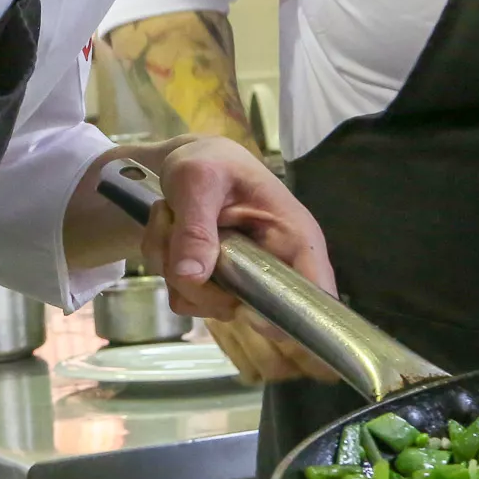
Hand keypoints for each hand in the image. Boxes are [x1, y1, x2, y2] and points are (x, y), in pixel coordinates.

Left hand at [144, 139, 338, 381]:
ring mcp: (243, 279)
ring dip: (173, 266)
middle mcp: (276, 266)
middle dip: (202, 283)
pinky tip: (170, 230)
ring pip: (204, 305)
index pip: (314, 298)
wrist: (191, 161)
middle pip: (249, 313)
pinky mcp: (215, 283)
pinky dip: (164, 264)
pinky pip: (183, 296)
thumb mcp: (199, 181)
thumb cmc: (210, 163)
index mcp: (295, 240)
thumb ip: (197, 228)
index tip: (240, 305)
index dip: (284, 316)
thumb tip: (193, 277)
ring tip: (174, 219)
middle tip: (182, 234)